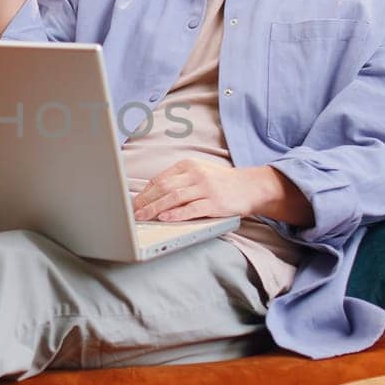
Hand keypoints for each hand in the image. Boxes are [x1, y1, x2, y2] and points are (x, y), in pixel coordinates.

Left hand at [131, 160, 279, 222]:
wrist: (251, 186)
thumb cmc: (221, 183)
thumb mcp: (199, 173)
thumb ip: (178, 180)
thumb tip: (152, 194)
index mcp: (188, 165)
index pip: (160, 179)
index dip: (144, 193)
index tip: (133, 203)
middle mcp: (196, 174)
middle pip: (163, 188)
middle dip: (145, 201)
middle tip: (133, 212)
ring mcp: (206, 188)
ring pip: (174, 198)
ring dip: (155, 209)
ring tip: (143, 217)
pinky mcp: (215, 203)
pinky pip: (191, 209)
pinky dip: (176, 214)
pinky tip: (165, 218)